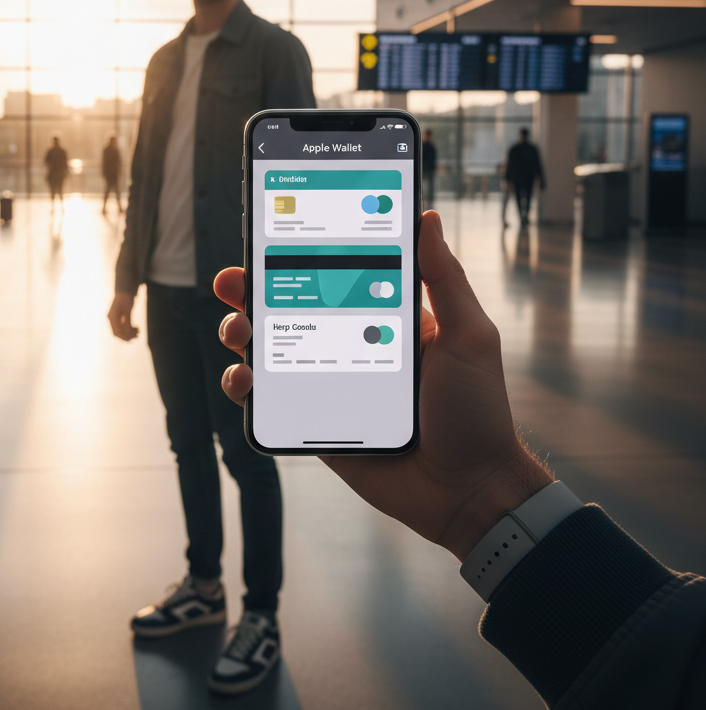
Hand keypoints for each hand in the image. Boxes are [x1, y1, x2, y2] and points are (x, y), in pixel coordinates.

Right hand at [108, 291, 138, 340]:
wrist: (125, 289)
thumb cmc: (126, 299)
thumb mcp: (128, 311)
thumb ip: (127, 323)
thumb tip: (128, 334)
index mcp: (111, 318)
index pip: (117, 333)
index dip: (125, 337)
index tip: (135, 337)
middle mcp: (111, 319)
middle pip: (118, 333)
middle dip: (128, 335)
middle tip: (138, 335)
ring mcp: (113, 318)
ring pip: (121, 329)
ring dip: (129, 332)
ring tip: (139, 331)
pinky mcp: (118, 316)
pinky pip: (122, 325)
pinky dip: (128, 327)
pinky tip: (136, 327)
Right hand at [214, 210, 551, 561]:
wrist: (468, 491)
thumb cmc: (477, 411)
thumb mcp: (468, 336)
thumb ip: (445, 278)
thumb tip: (426, 218)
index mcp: (381, 316)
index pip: (330, 274)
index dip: (295, 255)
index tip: (268, 236)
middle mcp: (347, 344)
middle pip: (287, 308)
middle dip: (251, 291)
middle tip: (232, 283)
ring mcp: (326, 384)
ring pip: (269, 351)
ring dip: (241, 335)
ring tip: (239, 334)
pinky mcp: (314, 423)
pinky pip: (269, 401)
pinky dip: (246, 388)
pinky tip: (245, 381)